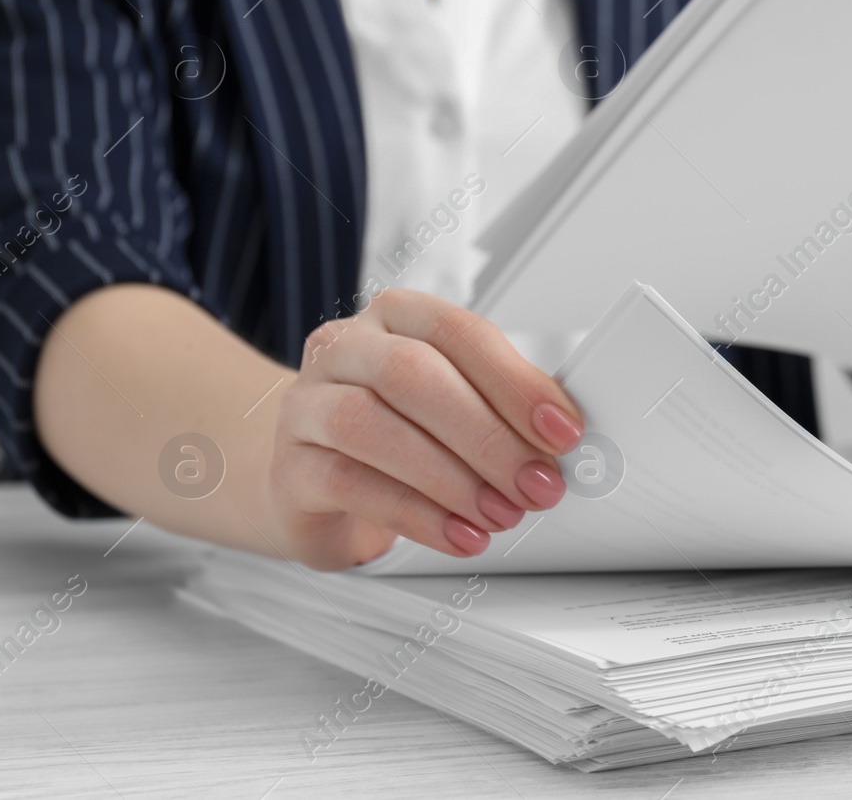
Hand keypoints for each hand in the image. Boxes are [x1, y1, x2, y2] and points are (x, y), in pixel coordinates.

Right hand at [267, 289, 583, 568]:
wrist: (312, 480)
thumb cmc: (398, 435)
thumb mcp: (454, 407)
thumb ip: (502, 409)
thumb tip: (562, 436)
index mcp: (397, 317)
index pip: (460, 332)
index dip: (515, 382)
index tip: (561, 430)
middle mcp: (345, 348)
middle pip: (413, 375)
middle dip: (486, 435)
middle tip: (537, 483)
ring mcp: (306, 404)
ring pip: (371, 426)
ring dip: (451, 477)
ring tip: (501, 514)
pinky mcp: (289, 467)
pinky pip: (348, 483)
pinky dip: (416, 515)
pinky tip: (460, 534)